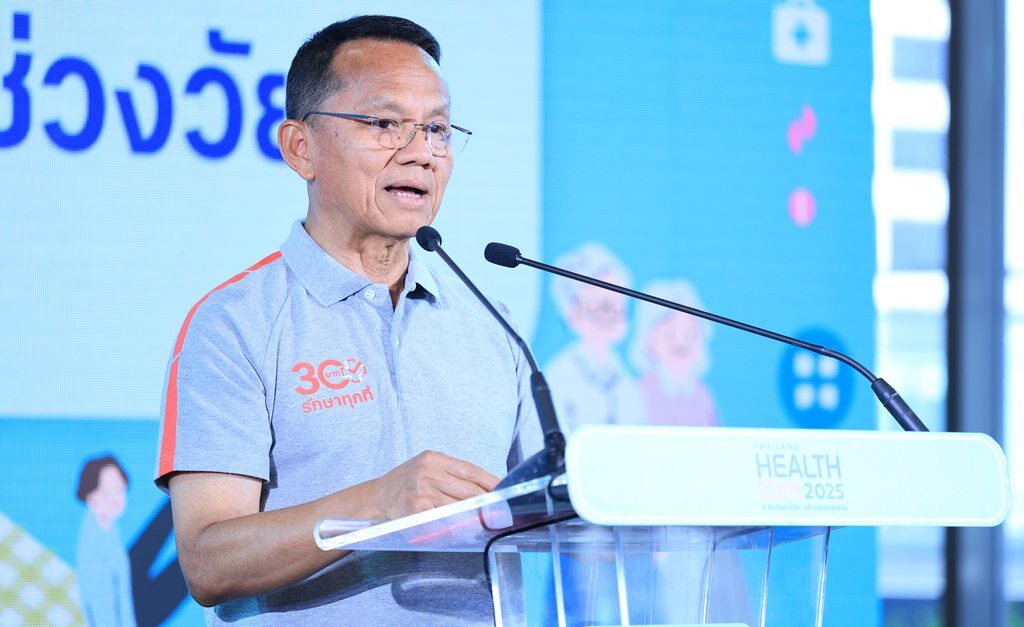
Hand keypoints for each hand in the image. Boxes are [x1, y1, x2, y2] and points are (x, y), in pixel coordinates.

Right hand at [370, 451, 499, 519]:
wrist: (377, 496)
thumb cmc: (406, 483)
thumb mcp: (427, 467)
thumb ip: (452, 474)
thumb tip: (484, 488)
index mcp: (434, 458)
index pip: (471, 471)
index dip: (491, 482)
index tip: (504, 491)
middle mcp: (428, 472)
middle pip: (469, 489)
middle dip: (488, 501)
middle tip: (501, 510)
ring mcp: (423, 492)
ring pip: (460, 505)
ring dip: (477, 514)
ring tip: (489, 519)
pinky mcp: (418, 510)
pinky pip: (446, 519)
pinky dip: (459, 523)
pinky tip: (467, 526)